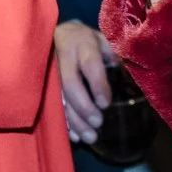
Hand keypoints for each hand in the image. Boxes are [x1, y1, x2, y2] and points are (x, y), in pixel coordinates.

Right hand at [55, 21, 116, 142]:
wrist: (57, 34)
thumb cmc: (86, 40)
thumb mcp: (102, 39)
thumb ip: (114, 55)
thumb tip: (127, 75)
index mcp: (82, 43)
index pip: (90, 65)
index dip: (97, 85)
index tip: (105, 104)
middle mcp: (63, 58)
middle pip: (71, 84)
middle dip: (84, 107)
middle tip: (98, 123)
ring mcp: (50, 72)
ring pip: (59, 98)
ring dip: (74, 120)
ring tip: (90, 137)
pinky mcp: (43, 84)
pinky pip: (50, 105)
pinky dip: (63, 122)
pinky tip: (75, 135)